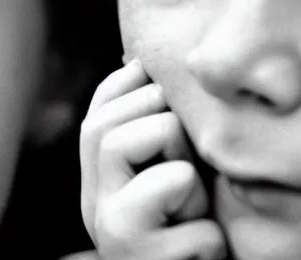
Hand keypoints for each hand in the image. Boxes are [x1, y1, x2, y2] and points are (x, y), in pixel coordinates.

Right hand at [79, 60, 226, 259]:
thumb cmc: (197, 227)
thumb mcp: (172, 171)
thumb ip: (152, 126)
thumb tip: (136, 60)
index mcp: (99, 180)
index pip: (98, 112)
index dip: (130, 84)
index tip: (164, 85)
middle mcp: (93, 203)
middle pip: (105, 126)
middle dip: (162, 124)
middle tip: (189, 163)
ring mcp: (111, 230)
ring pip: (127, 147)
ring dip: (182, 171)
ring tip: (193, 206)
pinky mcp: (143, 256)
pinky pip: (181, 201)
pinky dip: (208, 229)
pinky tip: (206, 246)